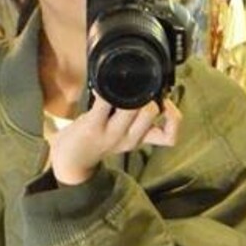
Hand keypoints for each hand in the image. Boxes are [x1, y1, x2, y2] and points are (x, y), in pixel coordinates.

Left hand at [49, 96, 181, 185]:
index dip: (174, 119)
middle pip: (151, 111)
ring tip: (121, 88)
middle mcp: (130, 139)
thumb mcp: (124, 134)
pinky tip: (101, 85)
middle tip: (138, 89)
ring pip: (132, 107)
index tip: (166, 105)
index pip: (170, 137)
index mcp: (140, 139)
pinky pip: (104, 102)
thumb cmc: (98, 139)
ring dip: (129, 92)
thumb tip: (149, 87)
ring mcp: (112, 134)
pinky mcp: (93, 127)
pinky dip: (104, 90)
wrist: (70, 160)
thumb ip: (138, 118)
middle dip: (148, 94)